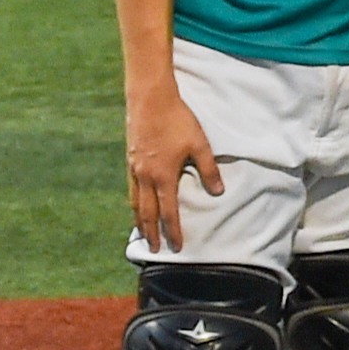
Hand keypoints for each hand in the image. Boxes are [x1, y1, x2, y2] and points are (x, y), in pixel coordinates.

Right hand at [124, 91, 220, 248]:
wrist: (150, 100)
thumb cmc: (178, 121)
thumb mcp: (199, 145)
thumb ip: (209, 170)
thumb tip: (218, 191)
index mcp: (163, 176)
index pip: (168, 212)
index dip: (173, 231)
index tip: (177, 247)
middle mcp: (145, 176)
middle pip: (147, 213)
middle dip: (151, 233)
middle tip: (154, 250)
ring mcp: (134, 168)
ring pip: (135, 202)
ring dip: (140, 220)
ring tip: (143, 234)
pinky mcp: (130, 160)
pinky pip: (131, 188)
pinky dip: (134, 203)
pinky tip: (137, 205)